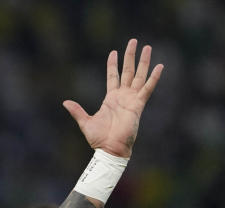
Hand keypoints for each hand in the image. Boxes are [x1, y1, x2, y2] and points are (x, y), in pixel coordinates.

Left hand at [63, 38, 163, 157]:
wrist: (110, 149)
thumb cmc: (99, 139)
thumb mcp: (85, 122)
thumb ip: (77, 111)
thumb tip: (65, 102)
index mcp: (110, 98)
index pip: (112, 76)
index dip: (113, 64)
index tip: (113, 52)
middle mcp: (123, 96)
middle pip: (128, 71)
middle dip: (130, 56)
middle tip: (134, 41)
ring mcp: (131, 99)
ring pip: (139, 76)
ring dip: (143, 62)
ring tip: (148, 47)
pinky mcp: (138, 105)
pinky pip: (148, 88)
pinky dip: (153, 78)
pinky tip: (159, 66)